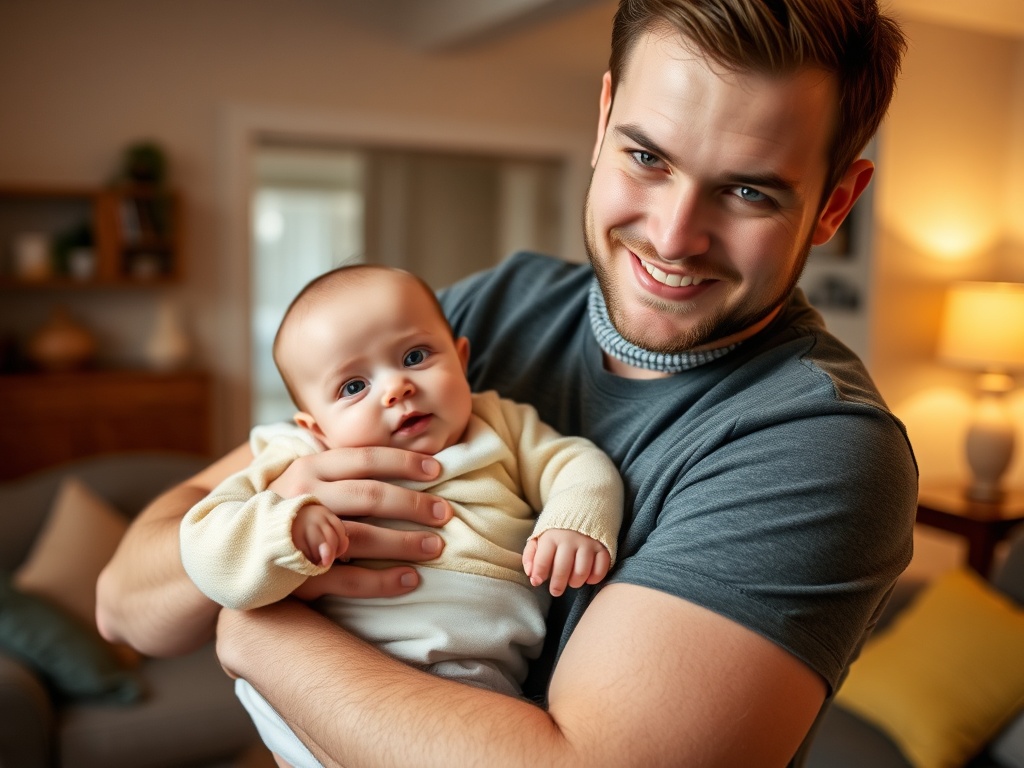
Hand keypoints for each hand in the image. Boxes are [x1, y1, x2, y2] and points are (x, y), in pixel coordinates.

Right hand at [270, 446, 452, 596]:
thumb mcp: (309, 480)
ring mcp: (298, 536)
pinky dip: (382, 580)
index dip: (404, 462)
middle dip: (413, 504)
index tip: (439, 469)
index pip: (365, 458)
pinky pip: (347, 579)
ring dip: (404, 542)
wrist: (235, 551)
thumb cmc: (289, 508)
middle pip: (369, 496)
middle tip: (446, 512)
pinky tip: (411, 579)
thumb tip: (404, 462)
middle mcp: (303, 496)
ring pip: (361, 537)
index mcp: (310, 467)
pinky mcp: (297, 574)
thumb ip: (346, 470)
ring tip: (436, 546)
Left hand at [522, 529, 610, 596]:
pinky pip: (600, 570)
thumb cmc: (556, 531)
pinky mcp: (602, 547)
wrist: (581, 510)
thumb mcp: (539, 538)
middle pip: (563, 570)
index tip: (537, 582)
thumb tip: (531, 576)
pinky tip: (587, 578)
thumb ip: (530, 556)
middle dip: (557, 585)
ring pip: (582, 572)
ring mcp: (588, 543)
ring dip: (575, 582)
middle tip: (555, 591)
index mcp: (551, 537)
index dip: (539, 575)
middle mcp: (570, 539)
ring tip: (571, 582)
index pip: (542, 561)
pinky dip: (594, 579)